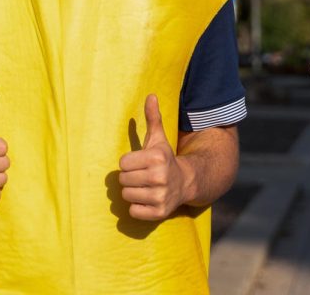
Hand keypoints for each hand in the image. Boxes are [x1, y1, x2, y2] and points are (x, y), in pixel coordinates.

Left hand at [119, 94, 189, 220]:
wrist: (186, 182)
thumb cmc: (165, 159)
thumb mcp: (158, 139)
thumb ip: (153, 118)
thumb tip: (151, 95)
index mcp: (156, 157)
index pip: (123, 163)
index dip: (129, 163)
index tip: (140, 163)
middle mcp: (159, 177)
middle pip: (123, 180)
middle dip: (130, 178)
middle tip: (142, 176)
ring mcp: (160, 196)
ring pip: (126, 196)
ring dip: (133, 192)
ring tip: (145, 187)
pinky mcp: (159, 213)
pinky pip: (133, 212)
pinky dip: (137, 208)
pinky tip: (148, 199)